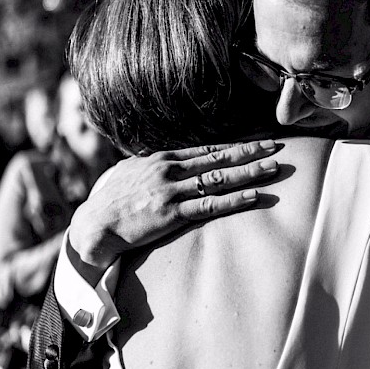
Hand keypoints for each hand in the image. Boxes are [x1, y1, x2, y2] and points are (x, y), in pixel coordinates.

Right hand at [68, 141, 280, 283]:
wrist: (94, 226)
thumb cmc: (110, 202)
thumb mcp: (130, 173)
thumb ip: (150, 165)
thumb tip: (162, 160)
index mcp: (161, 160)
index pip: (206, 150)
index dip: (233, 146)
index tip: (255, 143)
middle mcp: (169, 170)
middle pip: (218, 159)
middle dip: (250, 152)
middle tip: (276, 146)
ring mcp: (171, 191)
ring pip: (219, 179)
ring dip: (249, 173)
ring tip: (274, 169)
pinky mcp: (172, 214)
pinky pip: (210, 205)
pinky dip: (235, 199)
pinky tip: (254, 195)